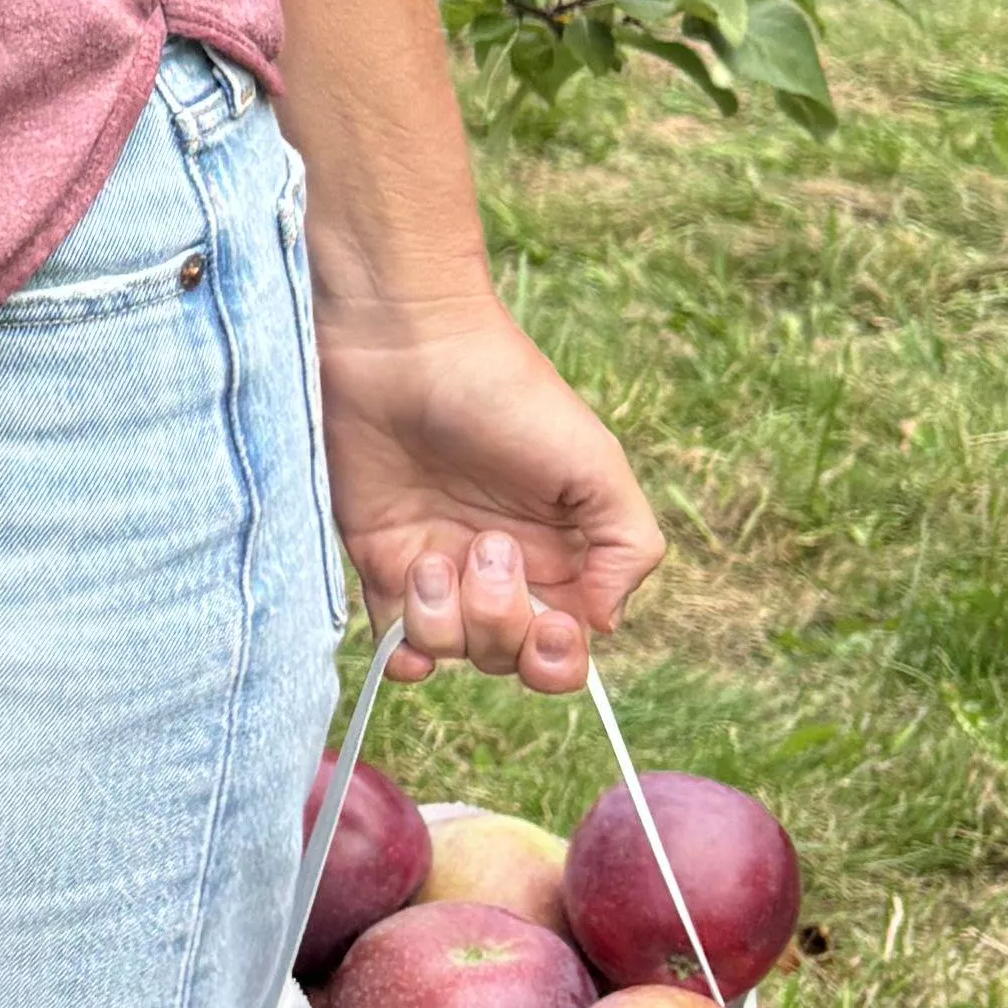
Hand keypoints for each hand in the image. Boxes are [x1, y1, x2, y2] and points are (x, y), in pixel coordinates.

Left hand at [315, 299, 661, 692]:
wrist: (405, 349)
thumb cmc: (508, 393)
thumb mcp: (596, 462)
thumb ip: (626, 546)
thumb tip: (604, 625)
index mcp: (559, 556)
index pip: (564, 647)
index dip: (556, 657)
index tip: (551, 620)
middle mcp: (500, 573)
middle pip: (506, 658)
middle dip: (499, 625)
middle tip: (488, 548)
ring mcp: (439, 570)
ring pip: (450, 652)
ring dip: (444, 620)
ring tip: (431, 555)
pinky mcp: (381, 562)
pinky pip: (395, 642)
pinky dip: (402, 649)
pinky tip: (409, 600)